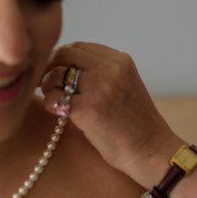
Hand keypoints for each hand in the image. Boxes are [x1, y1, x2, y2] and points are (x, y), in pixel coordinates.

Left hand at [40, 42, 182, 184]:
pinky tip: (59, 113)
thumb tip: (61, 63)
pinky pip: (54, 98)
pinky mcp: (88, 110)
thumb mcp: (123, 85)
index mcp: (120, 61)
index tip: (55, 71)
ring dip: (48, 86)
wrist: (151, 151)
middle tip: (46, 84)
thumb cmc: (134, 123)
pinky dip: (50, 104)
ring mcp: (100, 89)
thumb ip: (100, 71)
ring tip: (56, 100)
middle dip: (50, 68)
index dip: (61, 57)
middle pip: (64, 55)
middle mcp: (111, 69)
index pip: (78, 46)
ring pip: (56, 74)